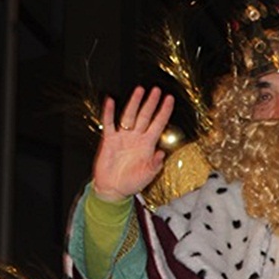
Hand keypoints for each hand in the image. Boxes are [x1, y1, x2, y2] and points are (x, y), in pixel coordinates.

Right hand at [91, 86, 174, 201]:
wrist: (112, 189)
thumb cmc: (131, 183)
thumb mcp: (147, 176)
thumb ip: (155, 165)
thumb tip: (162, 154)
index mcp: (147, 145)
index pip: (158, 124)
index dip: (164, 112)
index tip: (170, 99)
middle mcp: (136, 138)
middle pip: (145, 116)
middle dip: (151, 103)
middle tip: (156, 89)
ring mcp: (122, 137)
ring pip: (129, 116)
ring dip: (134, 103)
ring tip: (139, 90)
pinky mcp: (109, 140)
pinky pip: (109, 123)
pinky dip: (109, 112)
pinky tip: (110, 101)